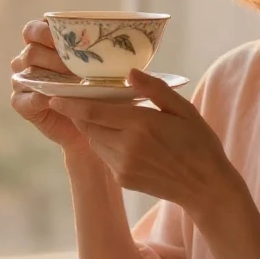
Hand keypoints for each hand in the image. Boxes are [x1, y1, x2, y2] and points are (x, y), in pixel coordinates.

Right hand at [9, 19, 91, 156]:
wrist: (94, 125)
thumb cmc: (99, 89)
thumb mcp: (102, 69)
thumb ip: (100, 55)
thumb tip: (115, 48)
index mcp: (43, 44)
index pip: (33, 30)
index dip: (44, 31)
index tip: (64, 37)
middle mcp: (29, 60)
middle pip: (32, 51)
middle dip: (55, 58)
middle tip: (77, 66)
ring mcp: (23, 81)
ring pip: (27, 72)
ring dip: (50, 76)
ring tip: (72, 83)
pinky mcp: (22, 103)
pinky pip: (24, 98)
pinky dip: (39, 98)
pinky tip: (54, 100)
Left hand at [48, 68, 240, 215]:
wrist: (205, 187)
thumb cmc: (199, 143)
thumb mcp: (183, 110)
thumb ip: (154, 89)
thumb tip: (129, 72)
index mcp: (141, 125)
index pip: (94, 111)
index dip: (71, 103)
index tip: (54, 94)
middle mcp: (127, 147)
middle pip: (88, 125)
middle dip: (79, 112)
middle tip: (74, 98)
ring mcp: (123, 166)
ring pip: (95, 140)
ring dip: (93, 127)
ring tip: (102, 115)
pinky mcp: (123, 179)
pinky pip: (105, 155)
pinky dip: (105, 142)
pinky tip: (120, 136)